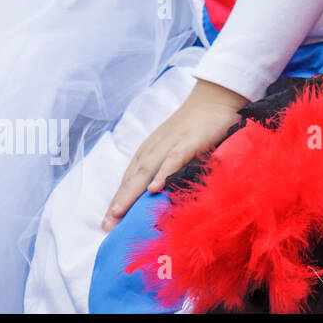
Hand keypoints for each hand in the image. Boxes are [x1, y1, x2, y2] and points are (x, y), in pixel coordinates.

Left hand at [102, 78, 246, 229]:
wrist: (215, 97)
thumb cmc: (197, 125)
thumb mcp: (176, 146)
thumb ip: (167, 166)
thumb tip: (156, 193)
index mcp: (150, 151)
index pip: (130, 179)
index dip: (118, 200)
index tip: (107, 224)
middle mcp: (154, 149)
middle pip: (133, 178)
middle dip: (119, 202)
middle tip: (108, 226)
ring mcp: (170, 144)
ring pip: (146, 171)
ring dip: (131, 192)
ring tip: (120, 212)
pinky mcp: (189, 141)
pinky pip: (174, 160)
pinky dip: (163, 173)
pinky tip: (154, 188)